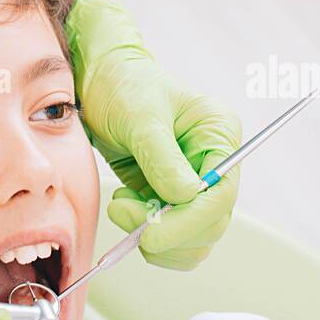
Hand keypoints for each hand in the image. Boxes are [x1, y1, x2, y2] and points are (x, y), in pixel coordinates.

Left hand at [64, 0, 241, 270]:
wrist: (98, 81)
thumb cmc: (122, 85)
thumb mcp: (140, 117)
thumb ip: (162, 158)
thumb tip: (185, 197)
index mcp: (218, 133)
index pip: (221, 193)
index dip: (191, 221)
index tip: (152, 235)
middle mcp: (213, 160)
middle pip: (211, 222)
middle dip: (168, 232)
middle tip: (123, 215)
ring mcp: (192, 180)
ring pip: (192, 237)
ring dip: (156, 238)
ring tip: (120, 208)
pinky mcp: (169, 193)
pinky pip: (170, 233)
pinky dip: (146, 233)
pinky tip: (123, 205)